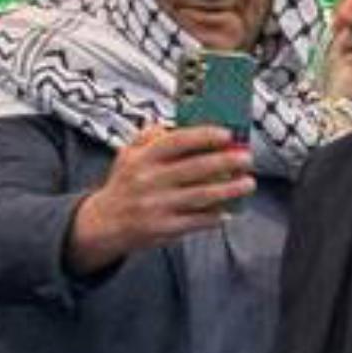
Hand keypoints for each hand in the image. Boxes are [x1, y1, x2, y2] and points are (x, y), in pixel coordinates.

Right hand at [66, 126, 253, 273]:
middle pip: (196, 168)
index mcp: (142, 159)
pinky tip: (229, 210)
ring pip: (201, 196)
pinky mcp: (163, 228)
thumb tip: (173, 124)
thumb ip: (149, 136)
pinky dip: (215, 216)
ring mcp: (157, 206)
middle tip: (246, 158)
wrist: (103, 224)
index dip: (205, 136)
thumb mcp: (127, 154)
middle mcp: (149, 181)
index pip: (178, 141)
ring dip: (229, 189)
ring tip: (247, 183)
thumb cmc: (124, 185)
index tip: (227, 134)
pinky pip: (196, 221)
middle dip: (226, 162)